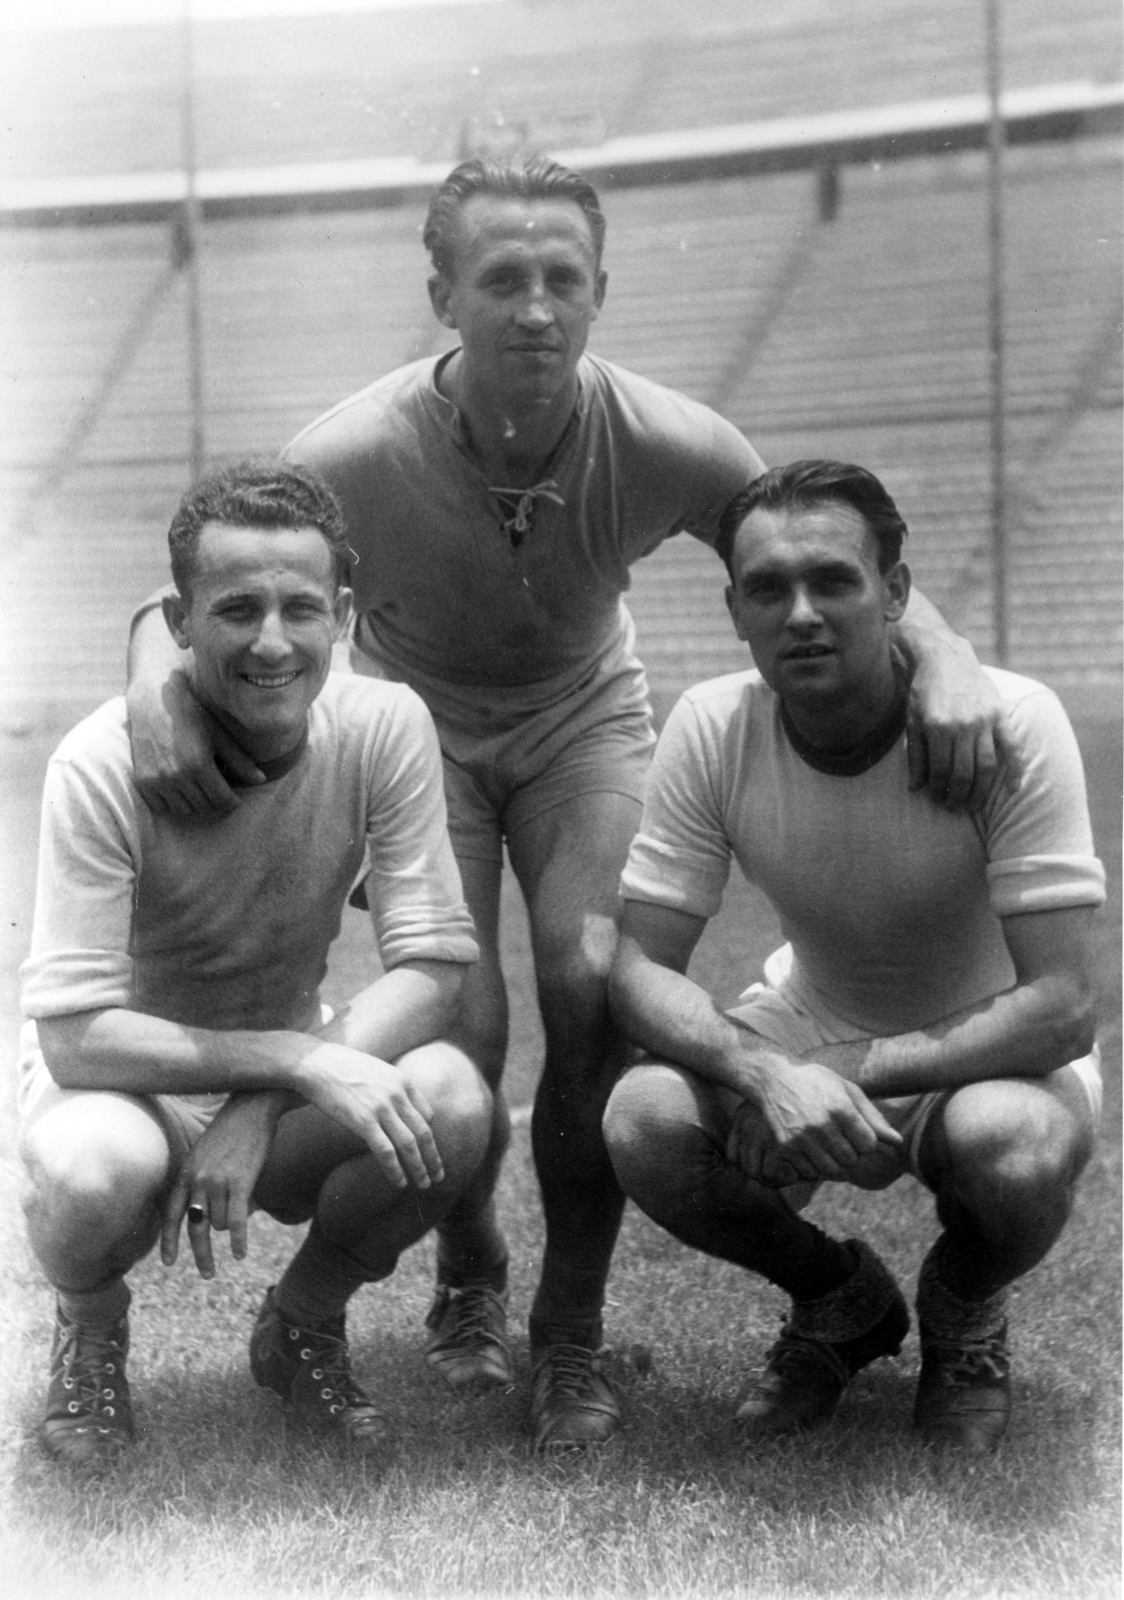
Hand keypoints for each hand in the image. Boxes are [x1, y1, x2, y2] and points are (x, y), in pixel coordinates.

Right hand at [127, 670, 262, 817]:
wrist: (153, 702)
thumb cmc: (192, 715)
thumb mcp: (219, 736)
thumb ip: (239, 761)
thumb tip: (261, 780)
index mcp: (198, 764)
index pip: (222, 800)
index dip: (233, 802)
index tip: (235, 798)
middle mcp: (176, 775)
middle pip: (204, 807)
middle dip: (216, 803)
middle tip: (220, 793)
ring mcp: (157, 780)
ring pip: (183, 810)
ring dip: (195, 804)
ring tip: (201, 791)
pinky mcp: (142, 781)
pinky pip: (161, 806)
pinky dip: (173, 803)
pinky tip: (181, 790)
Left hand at [160, 1094, 280, 1276]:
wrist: (252, 1106)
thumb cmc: (231, 1129)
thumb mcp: (204, 1152)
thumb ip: (197, 1179)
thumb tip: (199, 1214)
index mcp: (185, 1172)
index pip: (170, 1214)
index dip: (168, 1241)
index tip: (168, 1262)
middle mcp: (196, 1180)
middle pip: (195, 1229)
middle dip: (201, 1256)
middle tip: (207, 1274)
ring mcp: (217, 1181)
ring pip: (220, 1223)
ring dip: (230, 1224)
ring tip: (240, 1208)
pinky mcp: (240, 1182)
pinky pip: (236, 1222)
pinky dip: (238, 1241)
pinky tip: (240, 1254)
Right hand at [298, 1042, 444, 1191]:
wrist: (316, 1063)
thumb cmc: (343, 1068)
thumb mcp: (377, 1072)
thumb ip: (392, 1089)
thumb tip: (397, 1111)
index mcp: (404, 1081)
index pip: (427, 1115)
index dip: (429, 1137)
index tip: (429, 1152)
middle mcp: (398, 1094)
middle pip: (424, 1132)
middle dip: (433, 1158)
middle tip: (439, 1177)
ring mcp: (382, 1108)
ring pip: (410, 1145)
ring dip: (419, 1168)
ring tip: (424, 1185)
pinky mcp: (364, 1121)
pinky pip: (386, 1152)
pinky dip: (395, 1170)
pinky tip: (400, 1183)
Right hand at [727, 1061, 901, 1183]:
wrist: (772, 1078)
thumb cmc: (816, 1082)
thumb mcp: (847, 1090)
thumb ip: (873, 1117)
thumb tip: (897, 1142)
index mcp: (841, 1108)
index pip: (868, 1145)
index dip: (865, 1142)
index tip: (856, 1133)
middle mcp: (821, 1125)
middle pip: (851, 1160)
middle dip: (851, 1153)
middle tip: (841, 1139)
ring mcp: (801, 1138)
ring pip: (832, 1170)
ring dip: (834, 1163)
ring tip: (828, 1147)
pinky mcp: (785, 1148)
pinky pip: (810, 1172)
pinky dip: (815, 1166)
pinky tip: (811, 1150)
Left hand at [907, 643, 1022, 811]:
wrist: (944, 657)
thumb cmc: (923, 692)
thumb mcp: (912, 722)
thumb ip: (915, 756)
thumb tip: (916, 789)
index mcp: (937, 728)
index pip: (940, 771)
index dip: (939, 790)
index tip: (937, 800)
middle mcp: (962, 726)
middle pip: (964, 773)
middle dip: (959, 796)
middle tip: (956, 808)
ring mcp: (984, 720)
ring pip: (987, 766)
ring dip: (982, 790)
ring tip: (974, 804)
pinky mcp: (999, 714)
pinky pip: (1011, 746)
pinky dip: (1015, 768)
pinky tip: (1014, 787)